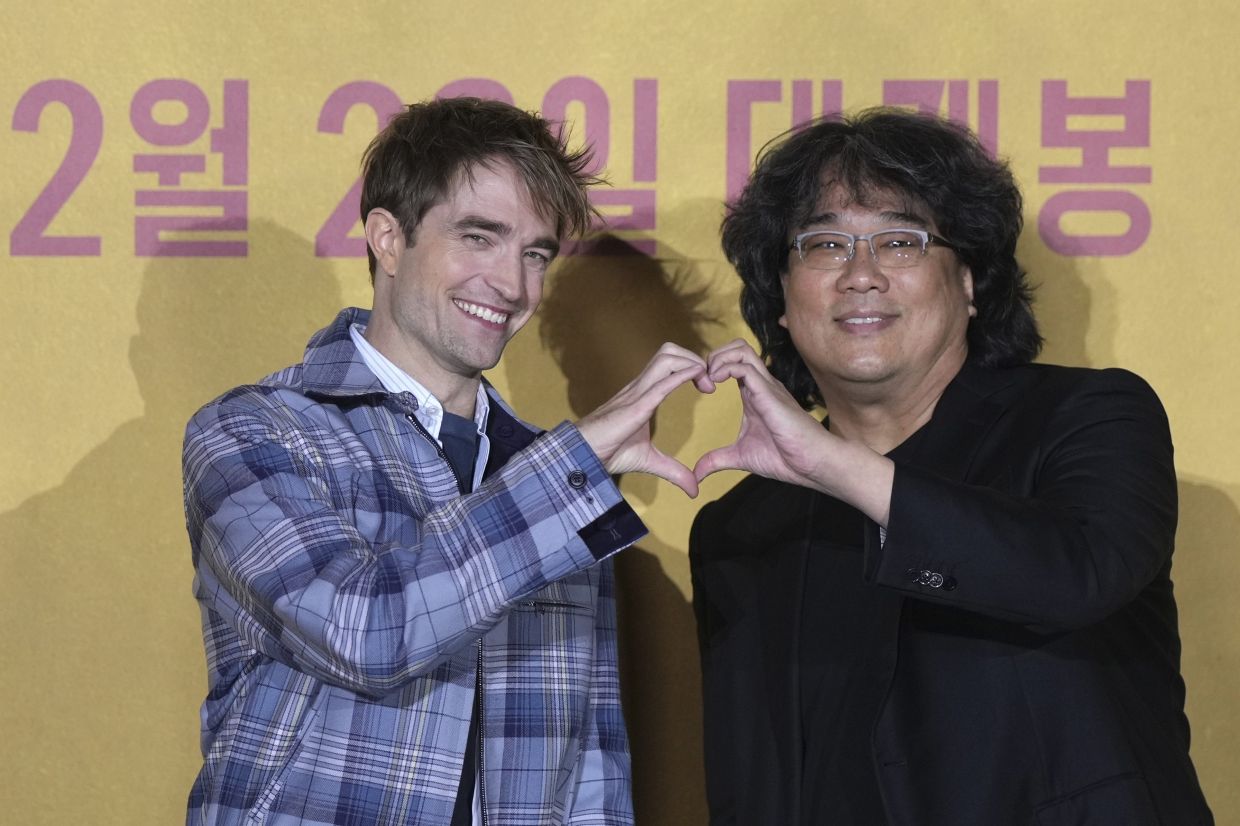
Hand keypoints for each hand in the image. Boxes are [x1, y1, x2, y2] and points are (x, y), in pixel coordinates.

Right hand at [577, 342, 711, 496]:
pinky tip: (696, 377)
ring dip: (690, 363)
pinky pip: (661, 383)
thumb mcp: (649, 461)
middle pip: (669, 351)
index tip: (707, 387)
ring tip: (704, 381)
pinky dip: (682, 375)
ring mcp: (637, 393)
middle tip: (708, 382)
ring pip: (666, 358)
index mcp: (644, 393)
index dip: (691, 367)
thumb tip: (694, 489)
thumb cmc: (608, 452)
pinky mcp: (636, 406)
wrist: (584, 455)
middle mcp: (640, 387)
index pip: (670, 364)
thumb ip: (673, 471)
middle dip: (694, 358)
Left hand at [693, 340, 894, 522]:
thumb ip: (717, 460)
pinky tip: (715, 385)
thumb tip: (697, 473)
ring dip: (718, 358)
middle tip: (702, 380)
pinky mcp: (769, 393)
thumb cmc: (785, 458)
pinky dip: (724, 369)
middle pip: (737, 348)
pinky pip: (745, 367)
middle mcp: (761, 384)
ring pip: (741, 350)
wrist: (812, 465)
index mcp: (753, 393)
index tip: (700, 388)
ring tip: (708, 380)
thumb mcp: (740, 457)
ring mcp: (766, 386)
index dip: (711, 368)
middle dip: (713, 356)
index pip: (732, 362)